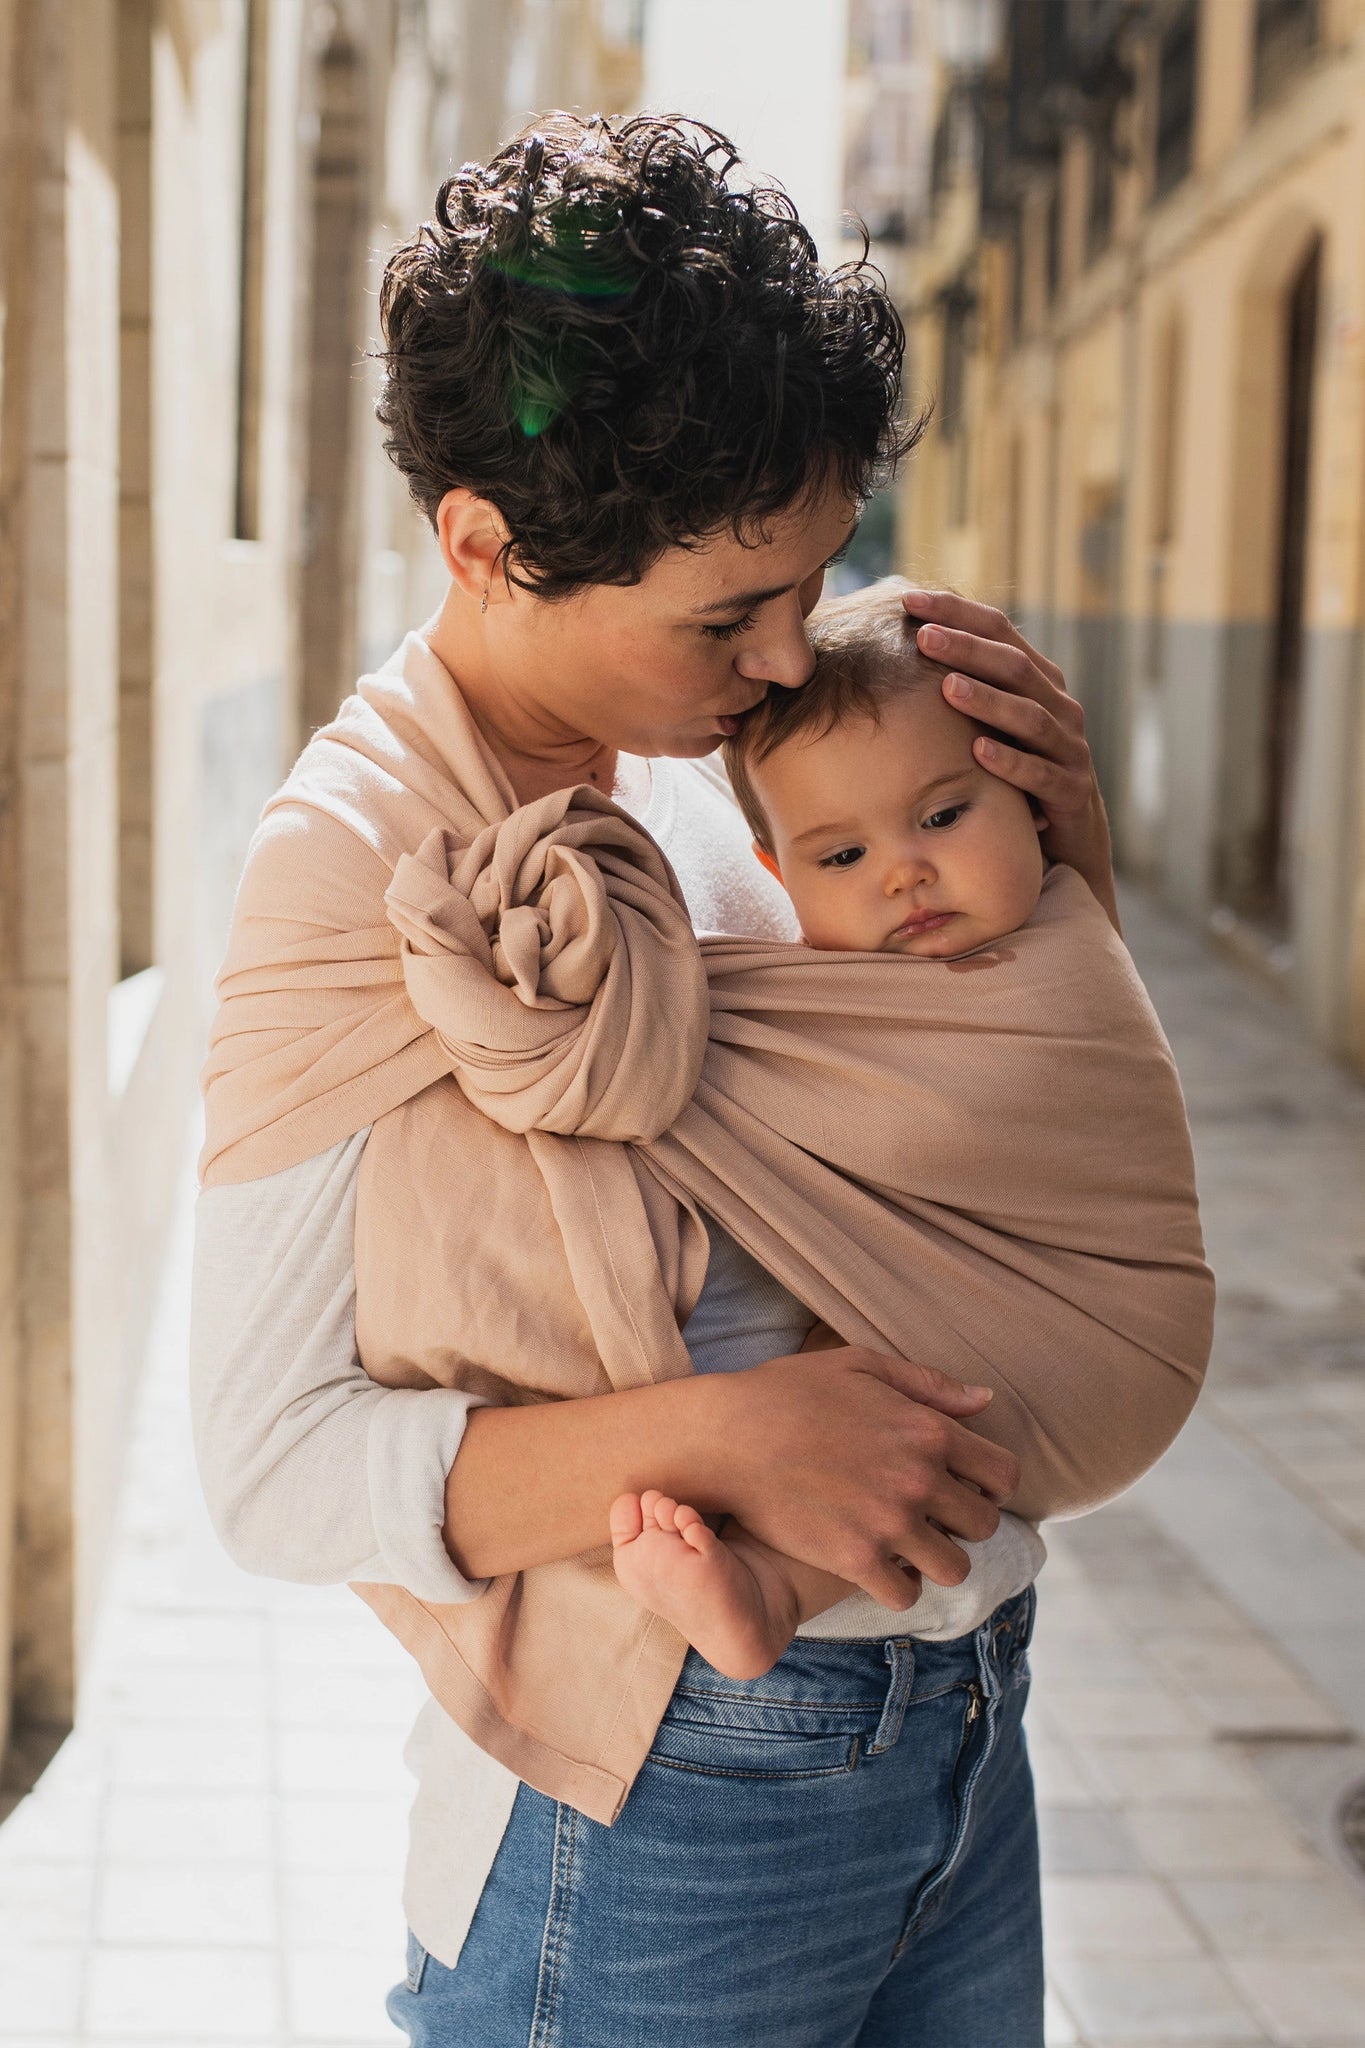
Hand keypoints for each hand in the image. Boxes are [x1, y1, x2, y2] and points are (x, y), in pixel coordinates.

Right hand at [713, 1345, 1019, 1609]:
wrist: (727, 1436)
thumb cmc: (789, 1393)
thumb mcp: (860, 1366)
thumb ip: (928, 1385)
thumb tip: (984, 1401)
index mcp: (929, 1431)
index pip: (1003, 1474)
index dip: (991, 1483)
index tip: (966, 1486)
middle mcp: (920, 1480)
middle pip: (984, 1525)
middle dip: (965, 1523)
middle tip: (934, 1518)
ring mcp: (890, 1524)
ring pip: (955, 1568)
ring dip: (937, 1560)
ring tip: (909, 1547)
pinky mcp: (855, 1559)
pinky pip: (906, 1594)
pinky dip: (896, 1585)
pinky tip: (877, 1566)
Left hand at [901, 589, 1119, 932]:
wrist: (1068, 836)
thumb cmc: (1013, 772)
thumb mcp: (990, 724)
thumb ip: (960, 687)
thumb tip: (894, 646)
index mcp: (1038, 680)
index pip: (1000, 631)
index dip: (958, 613)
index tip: (909, 601)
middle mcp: (1058, 705)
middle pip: (1014, 666)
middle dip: (967, 649)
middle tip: (923, 637)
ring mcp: (1069, 747)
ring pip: (1029, 715)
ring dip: (987, 699)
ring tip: (947, 687)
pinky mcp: (1072, 790)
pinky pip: (1039, 773)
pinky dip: (1009, 761)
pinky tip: (977, 751)